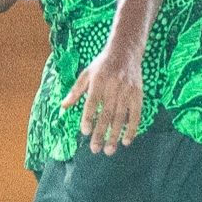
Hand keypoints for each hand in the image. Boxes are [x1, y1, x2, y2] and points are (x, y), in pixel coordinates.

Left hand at [61, 41, 144, 155]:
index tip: (85, 131)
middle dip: (100, 133)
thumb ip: (75, 91)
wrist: (126, 51)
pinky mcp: (138, 94)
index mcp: (98, 81)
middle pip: (107, 114)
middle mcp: (114, 86)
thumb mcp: (86, 73)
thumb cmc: (103, 64)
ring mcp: (127, 91)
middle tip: (95, 149)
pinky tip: (126, 141)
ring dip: (115, 135)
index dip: (89, 117)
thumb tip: (63, 106)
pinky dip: (132, 129)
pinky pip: (136, 115)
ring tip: (109, 150)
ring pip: (120, 117)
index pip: (92, 102)